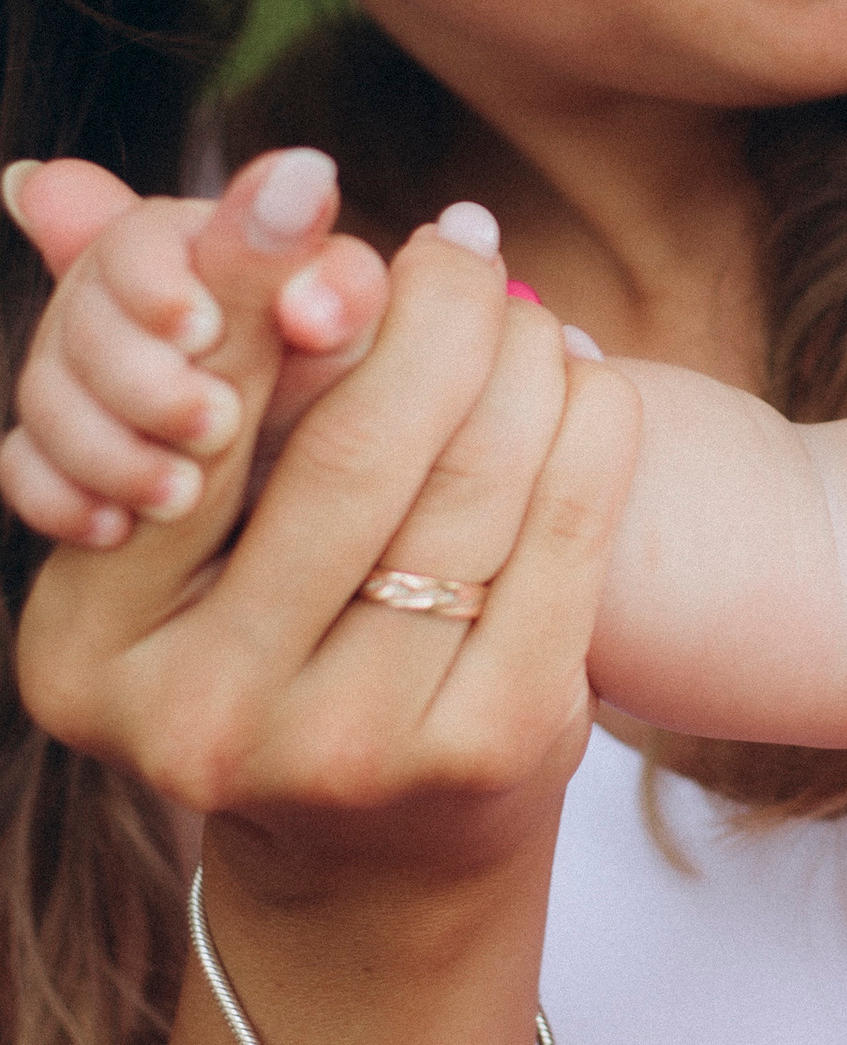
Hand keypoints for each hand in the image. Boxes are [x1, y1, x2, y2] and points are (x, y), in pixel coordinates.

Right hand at [1, 149, 388, 548]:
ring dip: (110, 448)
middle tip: (214, 423)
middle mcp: (127, 304)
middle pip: (80, 320)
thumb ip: (324, 264)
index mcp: (192, 249)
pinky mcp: (63, 458)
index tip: (199, 327)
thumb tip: (309, 177)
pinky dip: (61, 500)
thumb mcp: (344, 337)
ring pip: (47, 398)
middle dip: (142, 377)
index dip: (157, 280)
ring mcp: (87, 381)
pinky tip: (111, 529)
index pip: (135, 238)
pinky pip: (23, 472)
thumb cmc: (348, 393)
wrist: (322, 501)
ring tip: (181, 495)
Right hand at [14, 210, 637, 902]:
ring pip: (470, 479)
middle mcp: (203, 716)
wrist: (372, 868)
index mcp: (89, 649)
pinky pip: (562, 534)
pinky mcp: (491, 752)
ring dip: (518, 356)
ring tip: (526, 305)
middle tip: (460, 239)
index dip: (251, 281)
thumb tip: (60, 180)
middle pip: (352, 444)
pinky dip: (587, 430)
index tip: (307, 175)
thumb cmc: (268, 654)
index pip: (188, 423)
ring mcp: (352, 748)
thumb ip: (168, 374)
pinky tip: (582, 382)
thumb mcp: (183, 540)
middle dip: (425, 310)